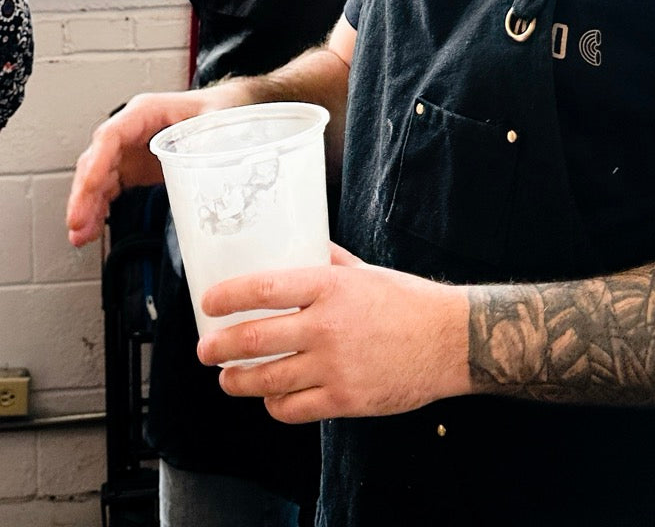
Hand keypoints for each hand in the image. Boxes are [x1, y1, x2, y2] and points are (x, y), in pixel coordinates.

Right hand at [65, 81, 246, 246]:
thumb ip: (206, 141)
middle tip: (77, 223)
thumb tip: (201, 162)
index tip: (89, 189)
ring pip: (97, 178)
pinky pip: (108, 189)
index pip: (111, 136)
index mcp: (146, 112)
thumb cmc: (217, 108)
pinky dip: (99, 209)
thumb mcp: (217, 120)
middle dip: (84, 193)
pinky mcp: (133, 167)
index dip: (97, 163)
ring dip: (86, 206)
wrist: (226, 108)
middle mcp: (131, 129)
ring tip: (80, 236)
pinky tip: (91, 230)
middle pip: (97, 159)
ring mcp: (129, 149)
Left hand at [198, 244, 470, 422]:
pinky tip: (270, 398)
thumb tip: (306, 245)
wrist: (449, 341)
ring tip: (227, 378)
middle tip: (205, 349)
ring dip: (237, 381)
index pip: (264, 289)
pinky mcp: (344, 399)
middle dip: (219, 347)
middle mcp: (326, 326)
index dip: (229, 296)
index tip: (208, 302)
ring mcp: (334, 366)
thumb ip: (331, 262)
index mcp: (330, 287)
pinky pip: (293, 409)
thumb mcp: (366, 272)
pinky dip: (273, 406)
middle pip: (254, 339)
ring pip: (267, 380)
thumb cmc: (408, 301)